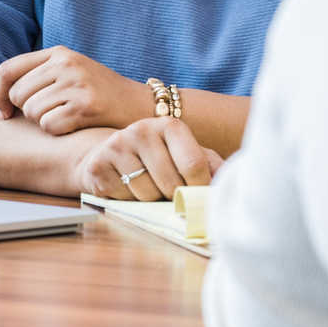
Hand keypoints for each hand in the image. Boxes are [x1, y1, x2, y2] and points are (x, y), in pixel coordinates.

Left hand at [0, 45, 151, 134]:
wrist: (141, 105)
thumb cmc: (100, 94)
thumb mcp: (71, 73)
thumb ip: (40, 75)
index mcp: (59, 53)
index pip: (8, 70)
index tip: (5, 112)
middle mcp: (67, 64)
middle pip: (18, 95)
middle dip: (27, 112)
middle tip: (51, 114)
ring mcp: (77, 83)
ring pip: (32, 112)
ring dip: (44, 122)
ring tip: (68, 117)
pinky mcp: (86, 106)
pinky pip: (49, 126)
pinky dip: (58, 131)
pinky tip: (75, 126)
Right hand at [74, 118, 222, 201]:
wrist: (111, 154)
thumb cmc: (157, 157)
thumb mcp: (185, 153)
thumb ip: (210, 164)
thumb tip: (229, 181)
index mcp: (170, 125)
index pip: (194, 164)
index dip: (200, 188)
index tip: (198, 194)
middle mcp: (142, 130)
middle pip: (171, 184)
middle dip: (176, 197)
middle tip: (173, 194)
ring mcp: (117, 146)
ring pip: (148, 194)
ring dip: (153, 200)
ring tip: (150, 188)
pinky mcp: (98, 166)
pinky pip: (124, 199)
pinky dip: (130, 201)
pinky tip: (129, 188)